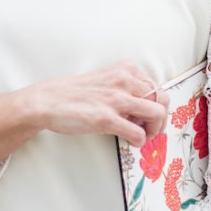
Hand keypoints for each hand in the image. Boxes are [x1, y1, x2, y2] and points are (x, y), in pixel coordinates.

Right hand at [29, 60, 168, 147]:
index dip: (156, 105)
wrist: (47, 100)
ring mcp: (115, 99)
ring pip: (157, 114)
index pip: (157, 87)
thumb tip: (144, 107)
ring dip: (155, 130)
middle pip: (162, 100)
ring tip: (142, 136)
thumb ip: (126, 87)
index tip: (146, 116)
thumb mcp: (105, 79)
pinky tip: (130, 141)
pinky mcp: (106, 119)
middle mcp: (123, 80)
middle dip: (160, 118)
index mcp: (125, 69)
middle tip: (150, 128)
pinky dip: (140, 141)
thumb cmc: (75, 93)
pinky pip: (138, 133)